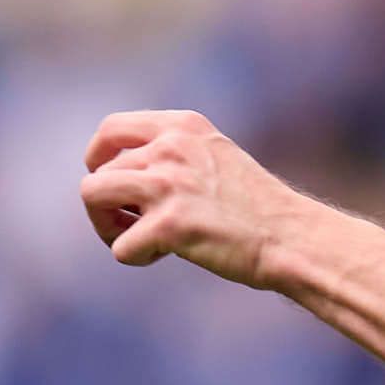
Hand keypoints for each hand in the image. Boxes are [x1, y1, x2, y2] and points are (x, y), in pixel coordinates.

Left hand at [81, 109, 300, 284]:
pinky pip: (120, 247)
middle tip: (134, 225)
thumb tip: (118, 176)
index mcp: (183, 127)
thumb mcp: (216, 158)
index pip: (111, 129)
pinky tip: (167, 255)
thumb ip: (174, 155)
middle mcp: (171, 147)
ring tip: (139, 240)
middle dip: (107, 205)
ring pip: (92, 196)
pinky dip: (137, 257)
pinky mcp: (169, 224)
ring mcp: (168, 183)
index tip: (108, 179)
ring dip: (106, 226)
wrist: (292, 238)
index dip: (98, 157)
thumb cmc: (257, 209)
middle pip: (97, 173)